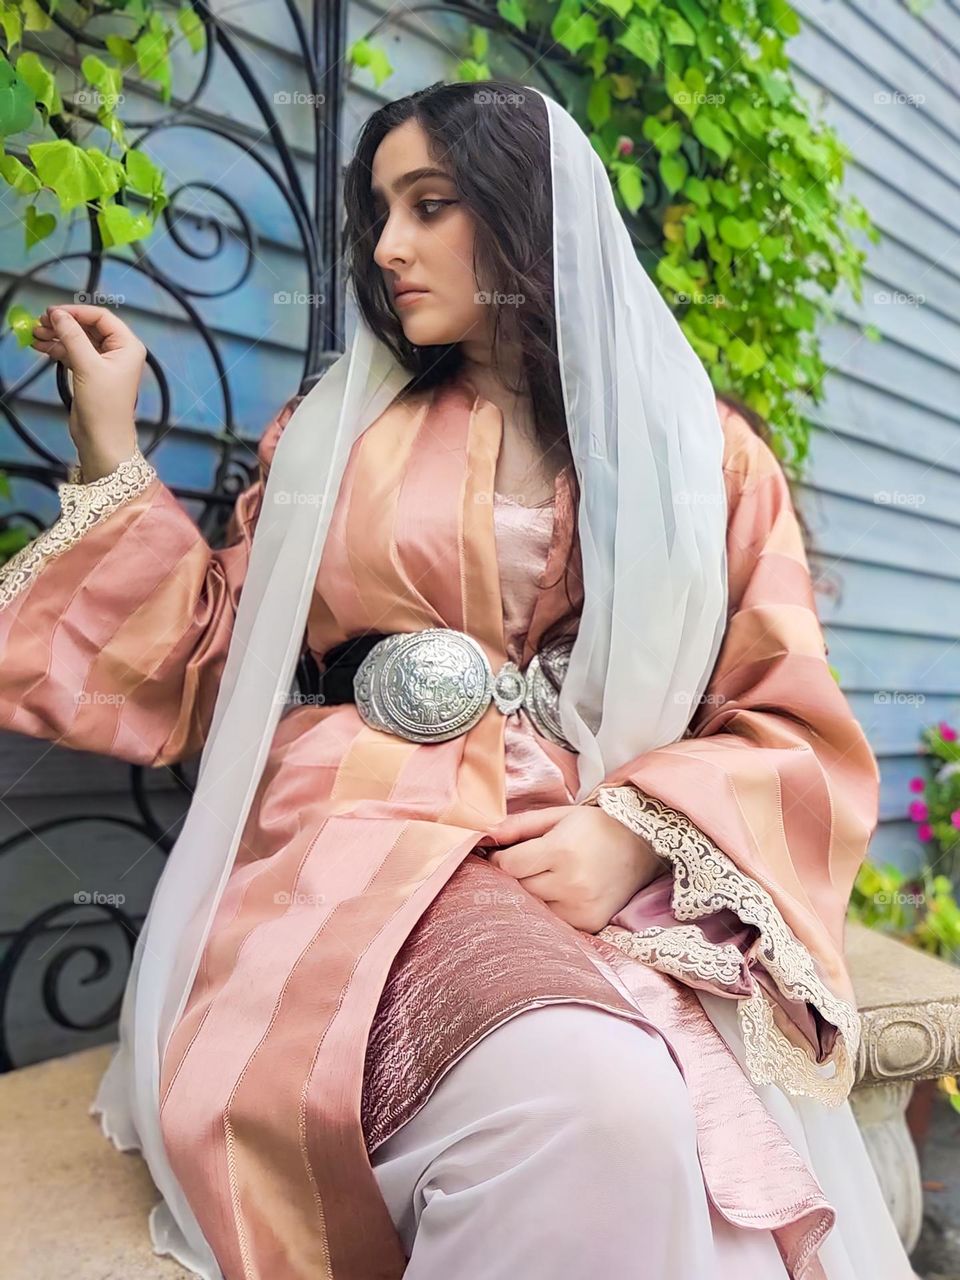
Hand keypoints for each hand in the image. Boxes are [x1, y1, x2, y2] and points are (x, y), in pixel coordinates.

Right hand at [30, 303, 144, 479]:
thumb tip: (57, 314)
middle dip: (64, 324)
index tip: (52, 312)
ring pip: (79, 340)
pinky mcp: (91, 373)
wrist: (102, 440)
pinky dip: (58, 349)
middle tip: (39, 323)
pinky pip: (74, 353)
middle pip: (88, 327)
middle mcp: (119, 351)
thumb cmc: (103, 403)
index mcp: (127, 345)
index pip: (101, 317)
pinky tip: (40, 346)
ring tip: (34, 334)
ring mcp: (104, 362)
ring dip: (57, 336)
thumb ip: (72, 336)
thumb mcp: (87, 365)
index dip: (76, 312)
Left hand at [482, 802, 662, 933]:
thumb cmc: (597, 827)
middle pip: (518, 888)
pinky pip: (553, 921)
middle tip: (520, 866)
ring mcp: (581, 908)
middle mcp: (571, 883)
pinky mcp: (589, 924)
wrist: (643, 847)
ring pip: (533, 907)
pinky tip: (559, 893)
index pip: (508, 866)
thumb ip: (519, 825)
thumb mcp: (559, 815)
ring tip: (543, 878)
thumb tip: (484, 834)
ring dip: (530, 895)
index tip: (500, 855)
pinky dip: (549, 909)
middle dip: (513, 878)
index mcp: (561, 850)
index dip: (498, 860)